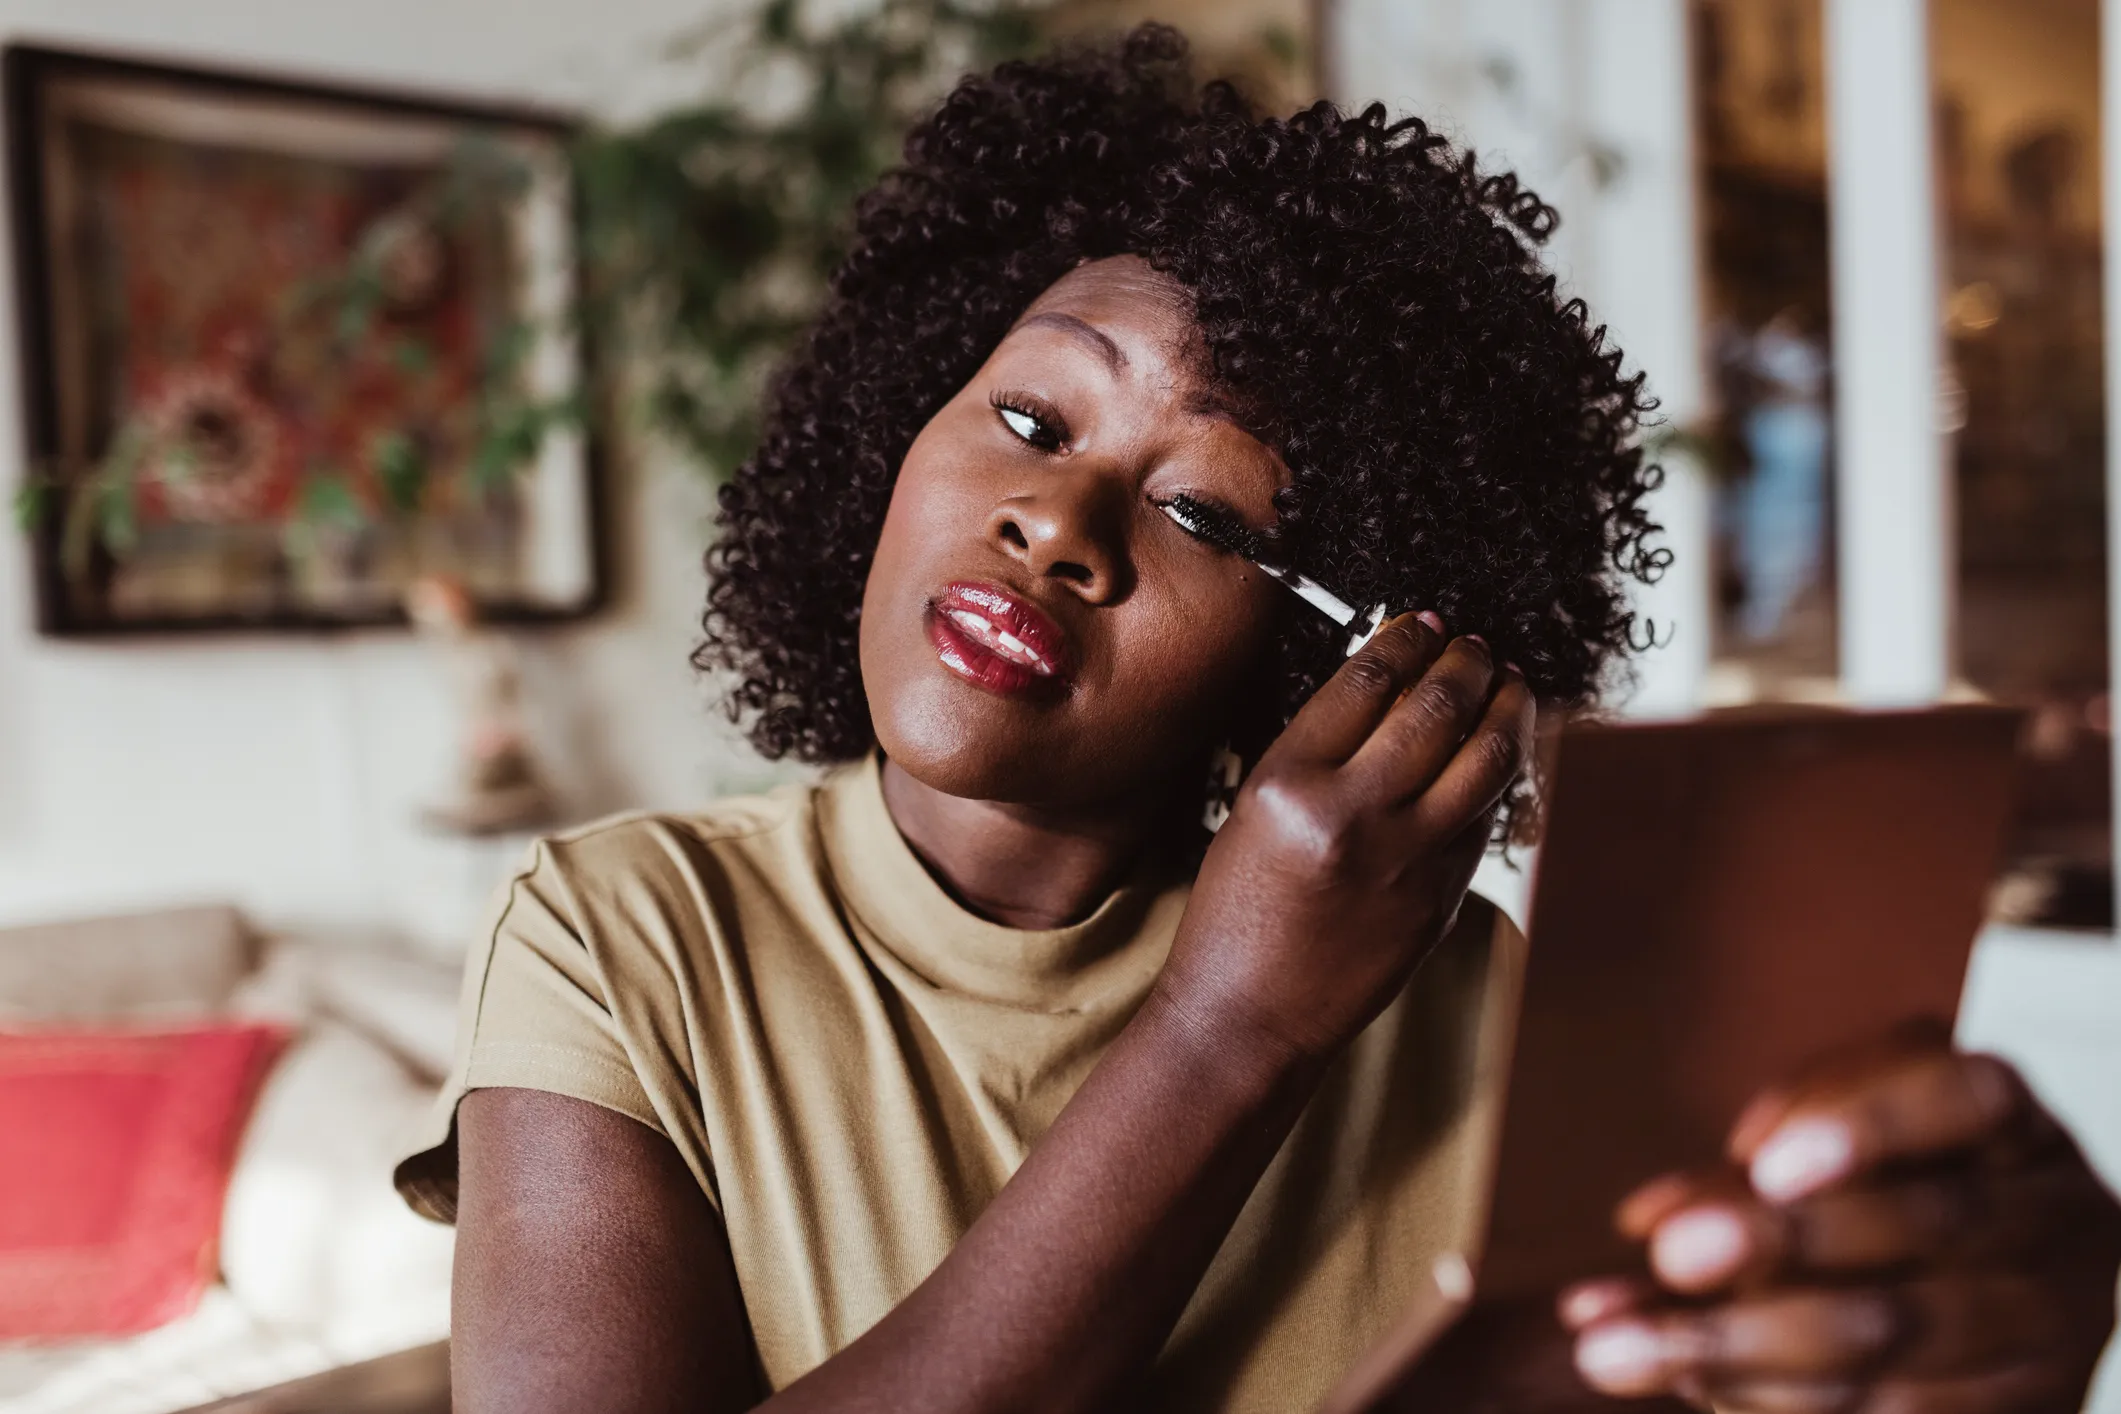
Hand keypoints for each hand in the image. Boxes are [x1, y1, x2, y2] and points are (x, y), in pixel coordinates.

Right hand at [1155, 612, 1534, 1063]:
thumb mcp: (1253, 811)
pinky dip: (1498, 774)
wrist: (1250, 1013)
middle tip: (1472, 645)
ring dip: (1507, 707)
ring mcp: (1406, 860)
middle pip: (1436, 707)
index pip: (1365, 682)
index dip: (1404, 640)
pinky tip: (1497, 753)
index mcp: (1287, 785)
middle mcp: (1351, 816)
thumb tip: (1388, 684)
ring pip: (1487, 758)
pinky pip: (1484, 817)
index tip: (1420, 623)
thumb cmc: (1238, 913)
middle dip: (1465, 661)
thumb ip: (1319, 750)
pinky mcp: (1442, 898)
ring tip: (1507, 683)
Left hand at [1563, 1031, 2120, 1413]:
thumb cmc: (1891, 1180)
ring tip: (1613, 1348)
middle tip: (1668, 1254)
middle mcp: (2053, 1224)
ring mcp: (2047, 1332)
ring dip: (1741, 1345)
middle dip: (1785, 1243)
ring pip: (1898, 1338)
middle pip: (1928, 1226)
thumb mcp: (1840, 1129)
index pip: (1971, 1098)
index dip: (1874, 1125)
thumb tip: (1649, 1222)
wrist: (2002, 1288)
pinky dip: (1771, 1400)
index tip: (1765, 1162)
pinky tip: (1685, 1381)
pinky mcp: (2018, 1412)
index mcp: (2014, 1129)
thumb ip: (1753, 1161)